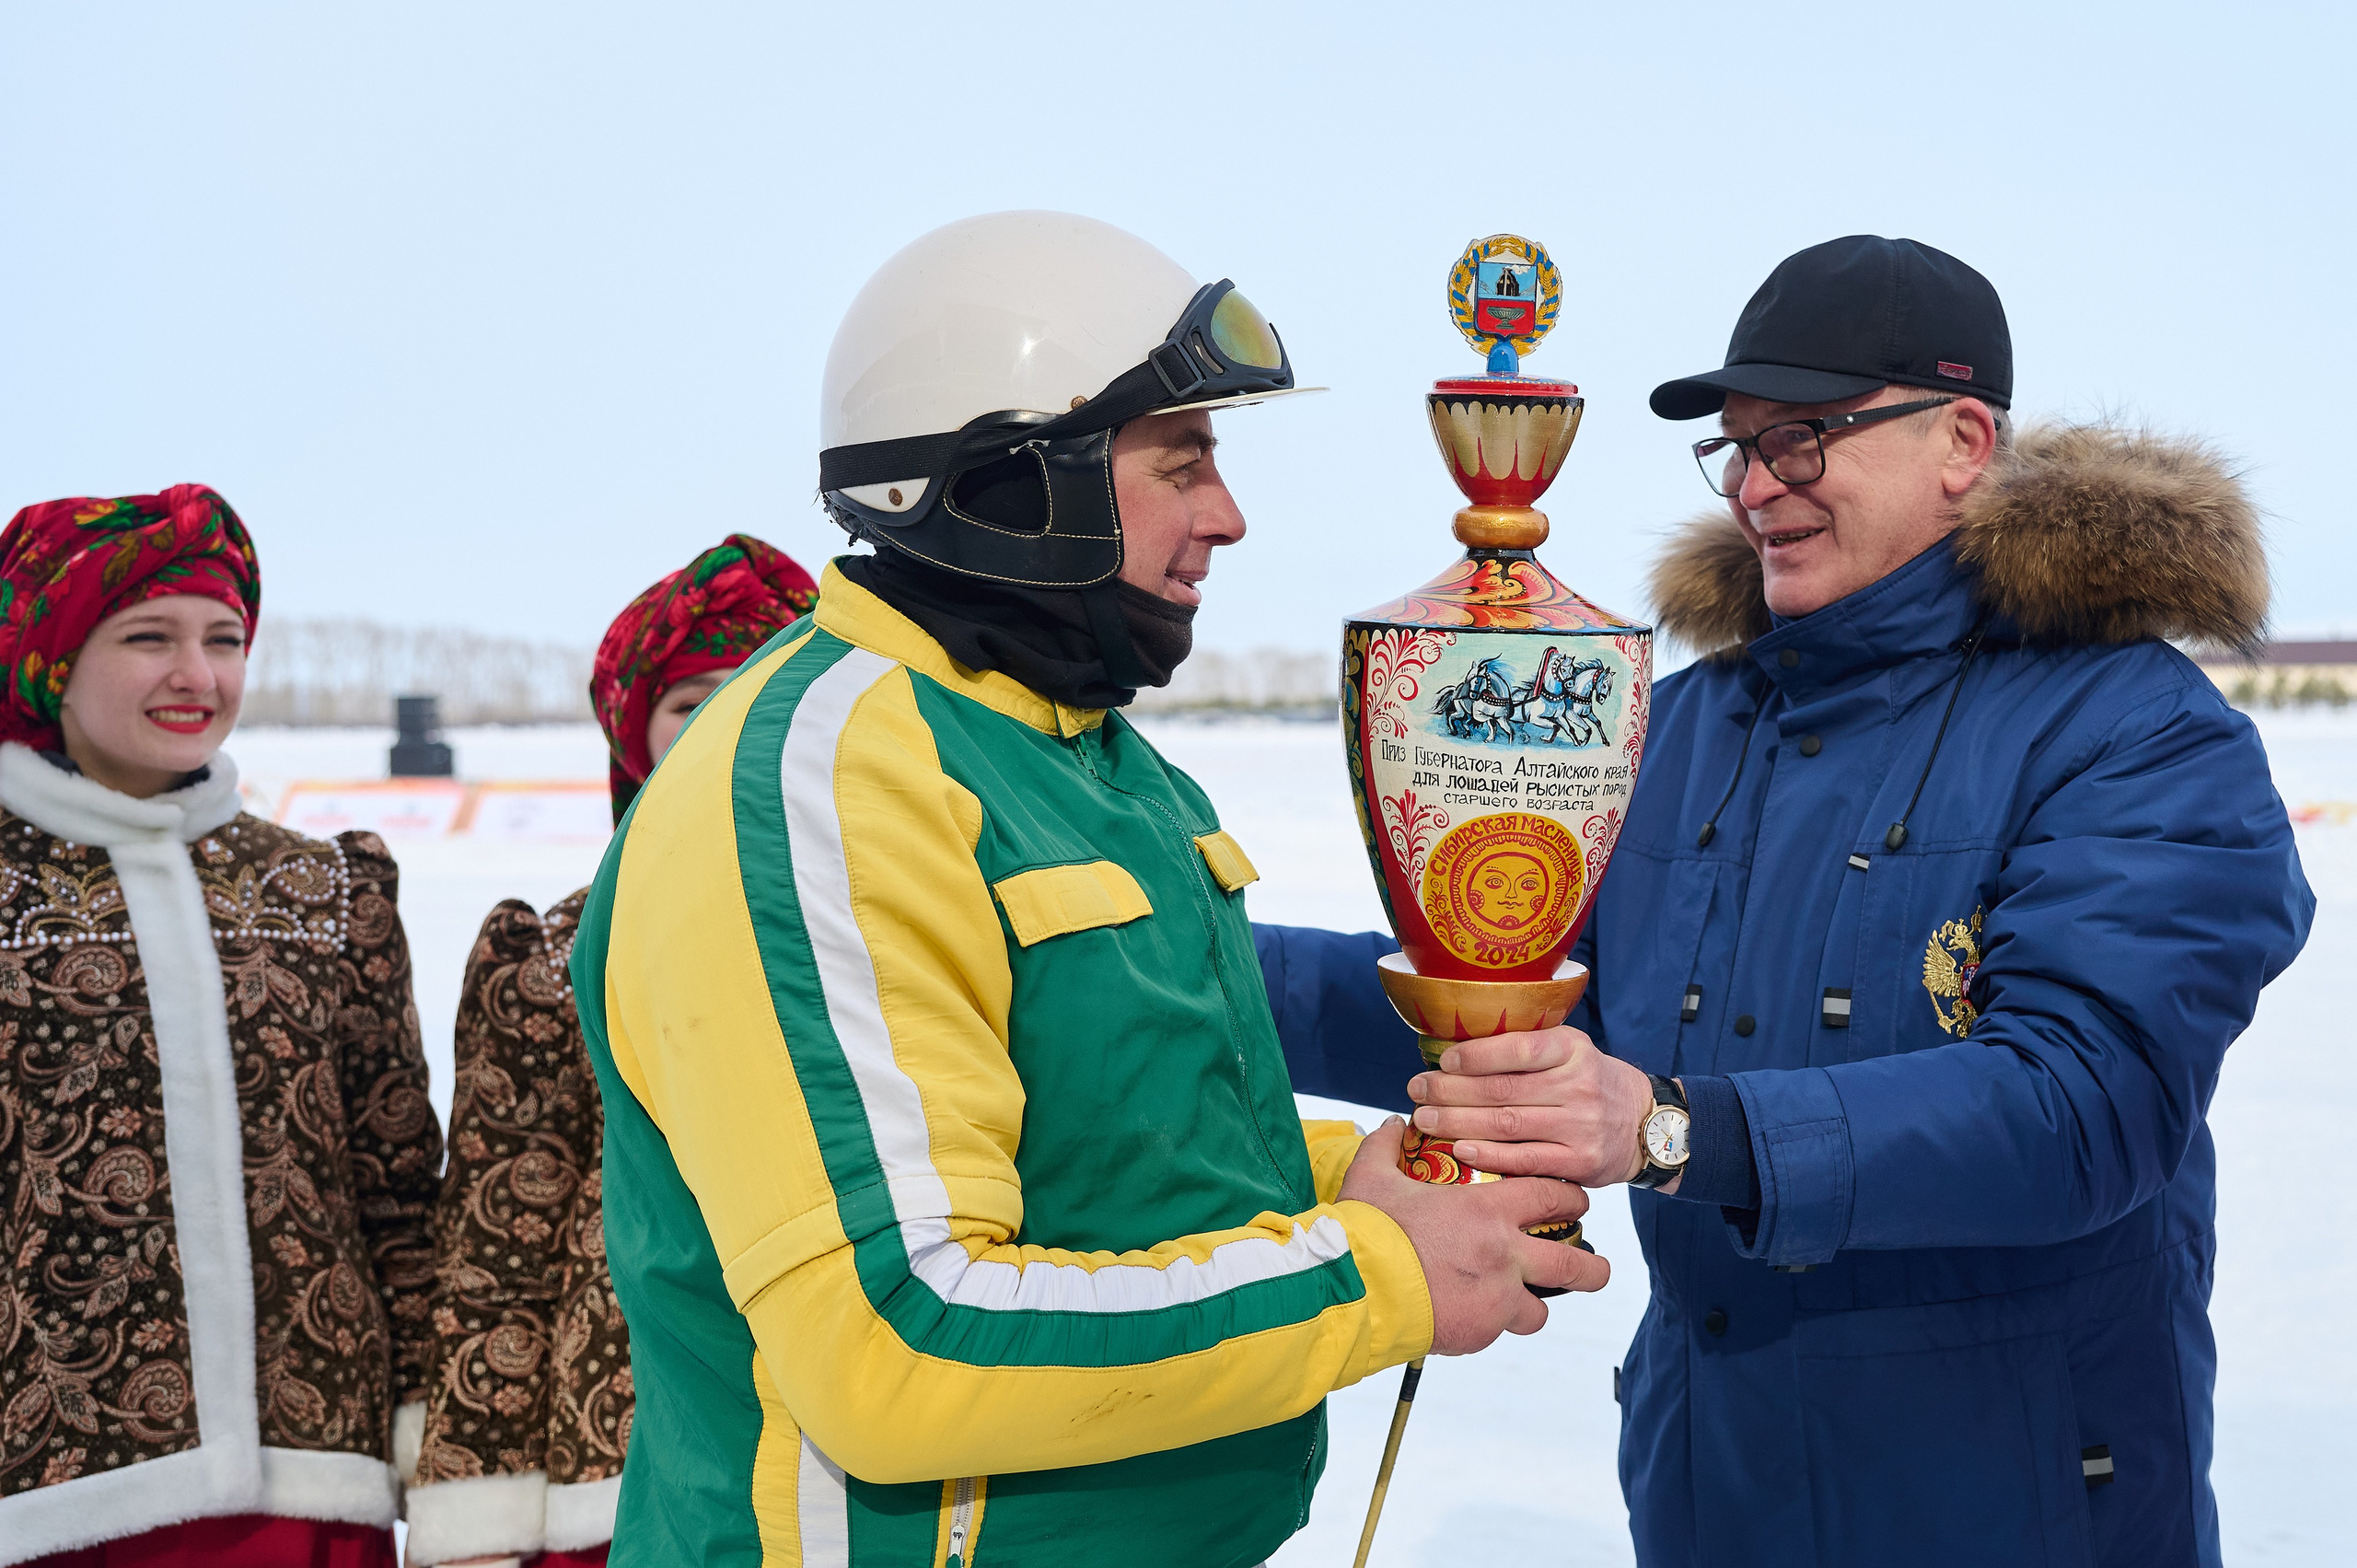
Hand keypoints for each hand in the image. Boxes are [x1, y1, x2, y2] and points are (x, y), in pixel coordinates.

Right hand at [1339, 1117, 1608, 1354]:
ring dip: (1534, 1304)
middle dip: (1592, 1269)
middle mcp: (1505, 1255)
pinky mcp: (1478, 1333)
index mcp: (1488, 1210)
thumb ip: (1387, 1146)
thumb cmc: (1368, 1228)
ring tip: (1524, 1303)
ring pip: (1540, 1310)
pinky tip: (1466, 1314)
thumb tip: (1394, 1124)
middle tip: (1595, 1268)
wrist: (1357, 1287)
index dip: (1571, 1198)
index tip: (1576, 1202)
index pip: (1552, 1197)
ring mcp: (1496, 1299)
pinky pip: (1497, 1330)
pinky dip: (1488, 1323)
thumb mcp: (1373, 1176)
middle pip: (1573, 1265)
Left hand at [1405, 1025, 1662, 1189]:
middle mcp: (1578, 1085)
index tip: (1442, 1061)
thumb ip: (1526, 1049)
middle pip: (1502, 1090)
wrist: (1647, 1122)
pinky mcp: (1580, 1162)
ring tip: (1425, 1119)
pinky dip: (1489, 1155)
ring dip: (1458, 1122)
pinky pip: (1526, 1159)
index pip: (1517, 1049)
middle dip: (1450, 1091)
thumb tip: (1458, 1052)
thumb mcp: (1570, 1050)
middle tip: (1417, 1090)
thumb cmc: (1591, 1081)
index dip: (1474, 1056)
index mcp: (1571, 1049)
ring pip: (1507, 1124)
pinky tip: (1459, 1148)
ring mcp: (1580, 1126)